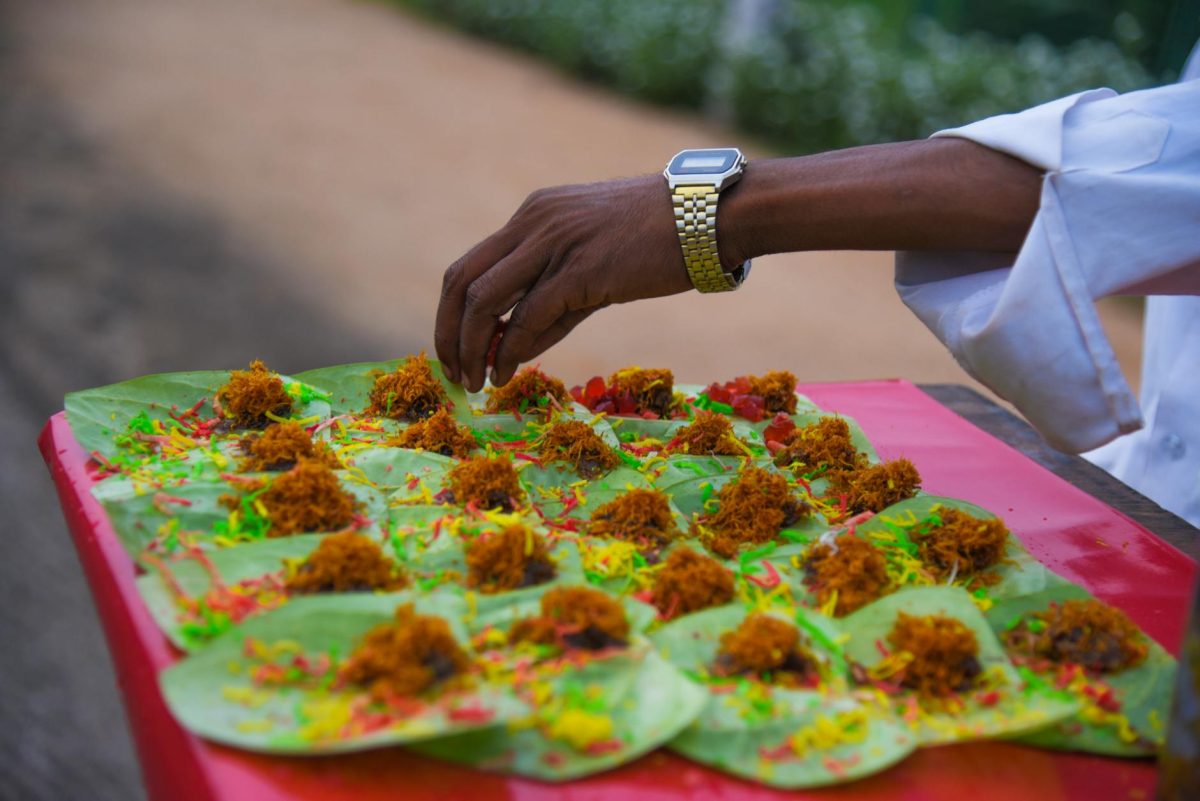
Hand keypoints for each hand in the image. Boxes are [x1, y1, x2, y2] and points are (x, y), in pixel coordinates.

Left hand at [434, 173, 692, 391]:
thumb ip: (553, 302)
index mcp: (534, 215)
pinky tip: (506, 373)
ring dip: (470, 347)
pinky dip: (509, 350)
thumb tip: (514, 349)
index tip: (456, 351)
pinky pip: (526, 316)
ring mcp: (554, 243)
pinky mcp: (579, 269)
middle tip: (453, 372)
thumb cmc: (658, 241)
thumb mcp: (594, 263)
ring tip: (475, 381)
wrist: (707, 217)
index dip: (452, 312)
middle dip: (448, 332)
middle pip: (461, 280)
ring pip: (483, 300)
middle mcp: (534, 222)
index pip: (470, 265)